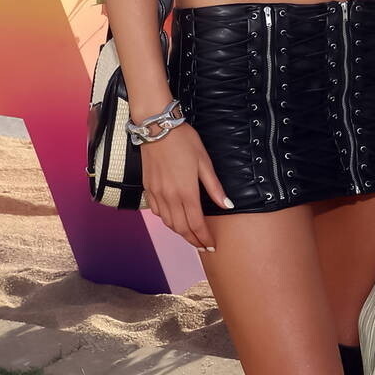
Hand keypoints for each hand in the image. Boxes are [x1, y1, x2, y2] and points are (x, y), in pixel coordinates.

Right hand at [139, 122, 231, 250]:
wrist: (156, 127)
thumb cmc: (183, 141)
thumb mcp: (204, 162)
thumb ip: (214, 187)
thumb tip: (227, 205)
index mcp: (186, 192)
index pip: (196, 224)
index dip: (204, 238)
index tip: (211, 245)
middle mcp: (169, 197)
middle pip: (181, 228)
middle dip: (193, 240)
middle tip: (203, 246)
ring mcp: (157, 194)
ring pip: (168, 222)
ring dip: (180, 232)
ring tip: (191, 235)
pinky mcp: (148, 188)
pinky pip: (156, 212)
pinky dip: (166, 220)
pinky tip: (173, 218)